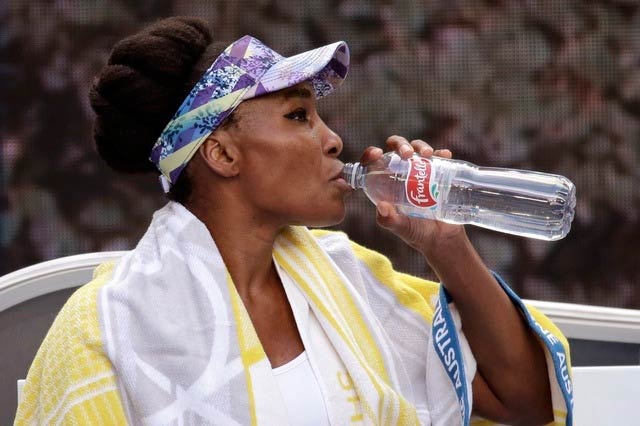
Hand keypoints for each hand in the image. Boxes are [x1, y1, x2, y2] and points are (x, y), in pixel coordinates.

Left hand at [358, 135, 466, 255]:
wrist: (442, 238)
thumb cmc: (415, 232)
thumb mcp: (400, 227)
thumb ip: (389, 220)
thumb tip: (382, 206)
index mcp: (386, 183)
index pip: (375, 162)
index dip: (371, 153)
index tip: (377, 153)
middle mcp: (402, 172)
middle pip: (397, 148)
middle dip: (400, 144)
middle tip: (407, 154)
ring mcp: (421, 171)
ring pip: (417, 149)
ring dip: (421, 146)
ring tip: (427, 155)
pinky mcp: (440, 172)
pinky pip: (440, 157)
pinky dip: (441, 153)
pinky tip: (444, 154)